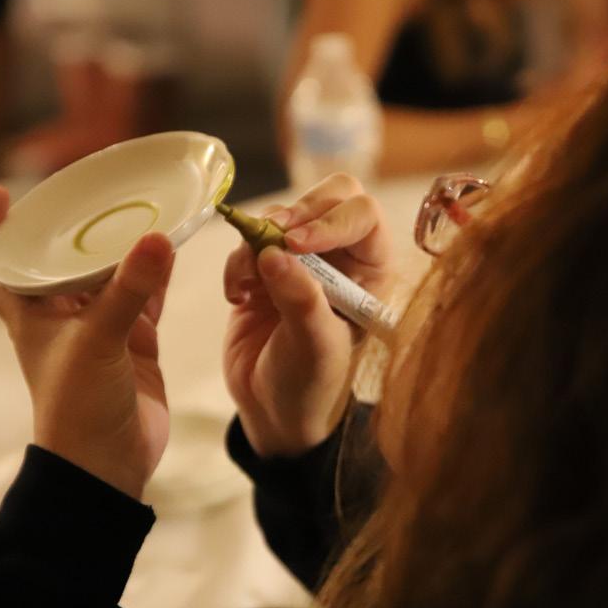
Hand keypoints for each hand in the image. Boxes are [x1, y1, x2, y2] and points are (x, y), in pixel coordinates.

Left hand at [0, 185, 174, 498]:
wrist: (106, 469)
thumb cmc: (78, 407)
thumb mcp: (97, 343)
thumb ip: (128, 292)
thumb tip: (159, 238)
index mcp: (30, 316)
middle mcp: (61, 319)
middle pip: (59, 261)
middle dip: (71, 227)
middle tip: (91, 188)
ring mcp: (100, 332)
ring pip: (108, 277)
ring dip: (121, 248)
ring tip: (140, 206)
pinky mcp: (135, 346)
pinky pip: (145, 299)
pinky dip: (157, 276)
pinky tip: (171, 248)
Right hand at [222, 174, 394, 456]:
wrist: (272, 410)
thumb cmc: (310, 383)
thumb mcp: (314, 347)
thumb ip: (301, 299)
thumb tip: (276, 253)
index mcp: (371, 270)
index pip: (363, 215)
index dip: (331, 219)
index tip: (297, 244)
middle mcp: (341, 257)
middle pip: (327, 197)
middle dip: (294, 213)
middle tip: (272, 238)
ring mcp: (300, 260)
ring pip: (279, 217)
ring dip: (257, 243)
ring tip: (248, 285)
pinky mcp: (263, 269)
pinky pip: (246, 242)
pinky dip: (236, 263)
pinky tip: (237, 297)